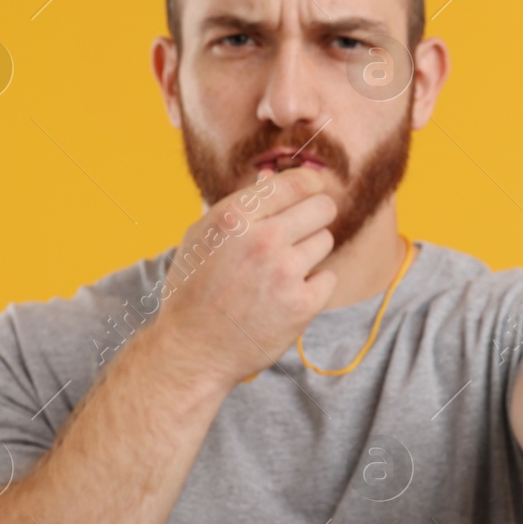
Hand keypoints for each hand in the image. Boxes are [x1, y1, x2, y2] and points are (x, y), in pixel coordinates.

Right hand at [150, 167, 338, 387]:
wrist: (194, 350)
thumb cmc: (193, 290)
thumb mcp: (203, 237)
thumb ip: (240, 205)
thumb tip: (270, 174)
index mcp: (234, 218)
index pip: (295, 183)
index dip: (310, 183)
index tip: (314, 187)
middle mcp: (262, 241)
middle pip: (322, 208)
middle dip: (317, 214)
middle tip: (305, 228)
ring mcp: (285, 273)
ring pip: (326, 241)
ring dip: (311, 252)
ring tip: (282, 270)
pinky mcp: (303, 304)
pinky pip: (329, 277)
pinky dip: (314, 286)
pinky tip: (288, 295)